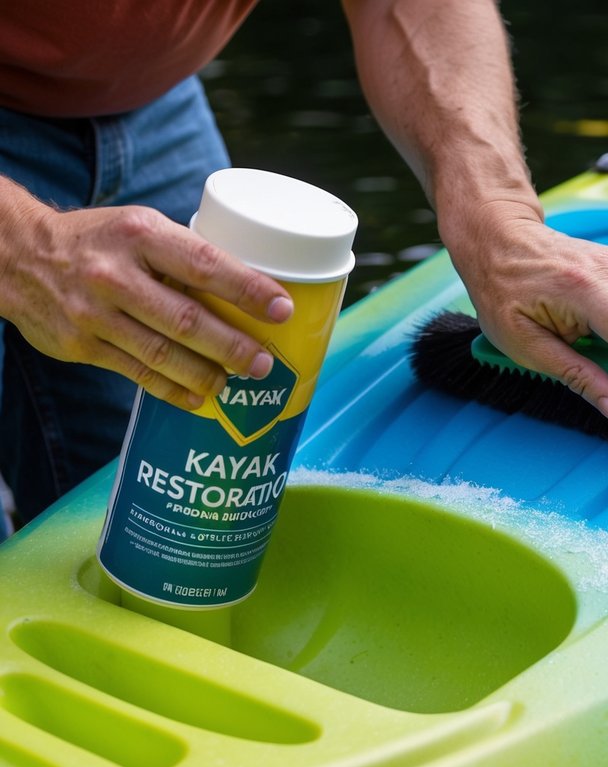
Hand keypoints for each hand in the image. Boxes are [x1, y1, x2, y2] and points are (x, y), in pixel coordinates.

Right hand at [0, 198, 293, 409]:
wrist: (17, 255)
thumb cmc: (99, 242)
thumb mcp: (139, 228)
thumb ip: (185, 254)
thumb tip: (253, 287)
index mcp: (139, 235)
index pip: (204, 264)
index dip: (247, 289)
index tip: (282, 309)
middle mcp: (114, 274)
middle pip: (187, 319)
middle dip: (233, 345)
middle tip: (264, 363)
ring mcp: (94, 313)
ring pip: (162, 353)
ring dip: (206, 373)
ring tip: (237, 383)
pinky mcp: (80, 345)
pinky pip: (136, 373)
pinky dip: (172, 389)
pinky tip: (199, 398)